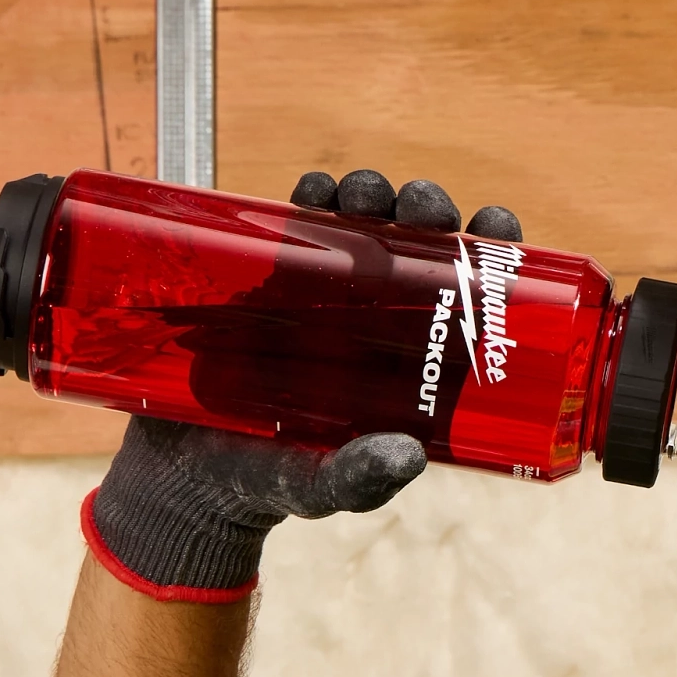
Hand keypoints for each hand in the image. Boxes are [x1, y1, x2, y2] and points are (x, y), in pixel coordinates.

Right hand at [78, 168, 512, 600]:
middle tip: (420, 208)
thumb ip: (359, 479)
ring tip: (362, 195)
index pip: (471, 295)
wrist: (181, 471)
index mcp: (414, 361)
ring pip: (363, 224)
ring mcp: (323, 292)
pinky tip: (314, 190)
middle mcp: (378, 318)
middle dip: (427, 210)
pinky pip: (297, 224)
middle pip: (420, 244)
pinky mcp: (268, 279)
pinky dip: (310, 198)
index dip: (492, 253)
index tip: (495, 226)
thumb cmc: (267, 482)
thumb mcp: (319, 487)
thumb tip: (408, 455)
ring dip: (371, 195)